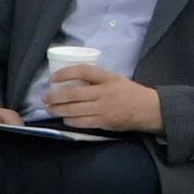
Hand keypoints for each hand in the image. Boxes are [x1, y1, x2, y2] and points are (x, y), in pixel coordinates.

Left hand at [43, 64, 161, 134]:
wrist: (149, 109)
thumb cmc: (129, 93)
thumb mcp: (116, 80)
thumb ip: (97, 81)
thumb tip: (72, 82)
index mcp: (108, 78)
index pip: (84, 71)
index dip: (66, 73)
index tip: (53, 77)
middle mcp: (105, 92)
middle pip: (74, 93)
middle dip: (55, 96)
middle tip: (45, 98)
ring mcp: (104, 108)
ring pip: (74, 109)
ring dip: (58, 110)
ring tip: (50, 109)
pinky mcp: (104, 121)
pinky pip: (81, 122)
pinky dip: (70, 121)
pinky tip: (65, 119)